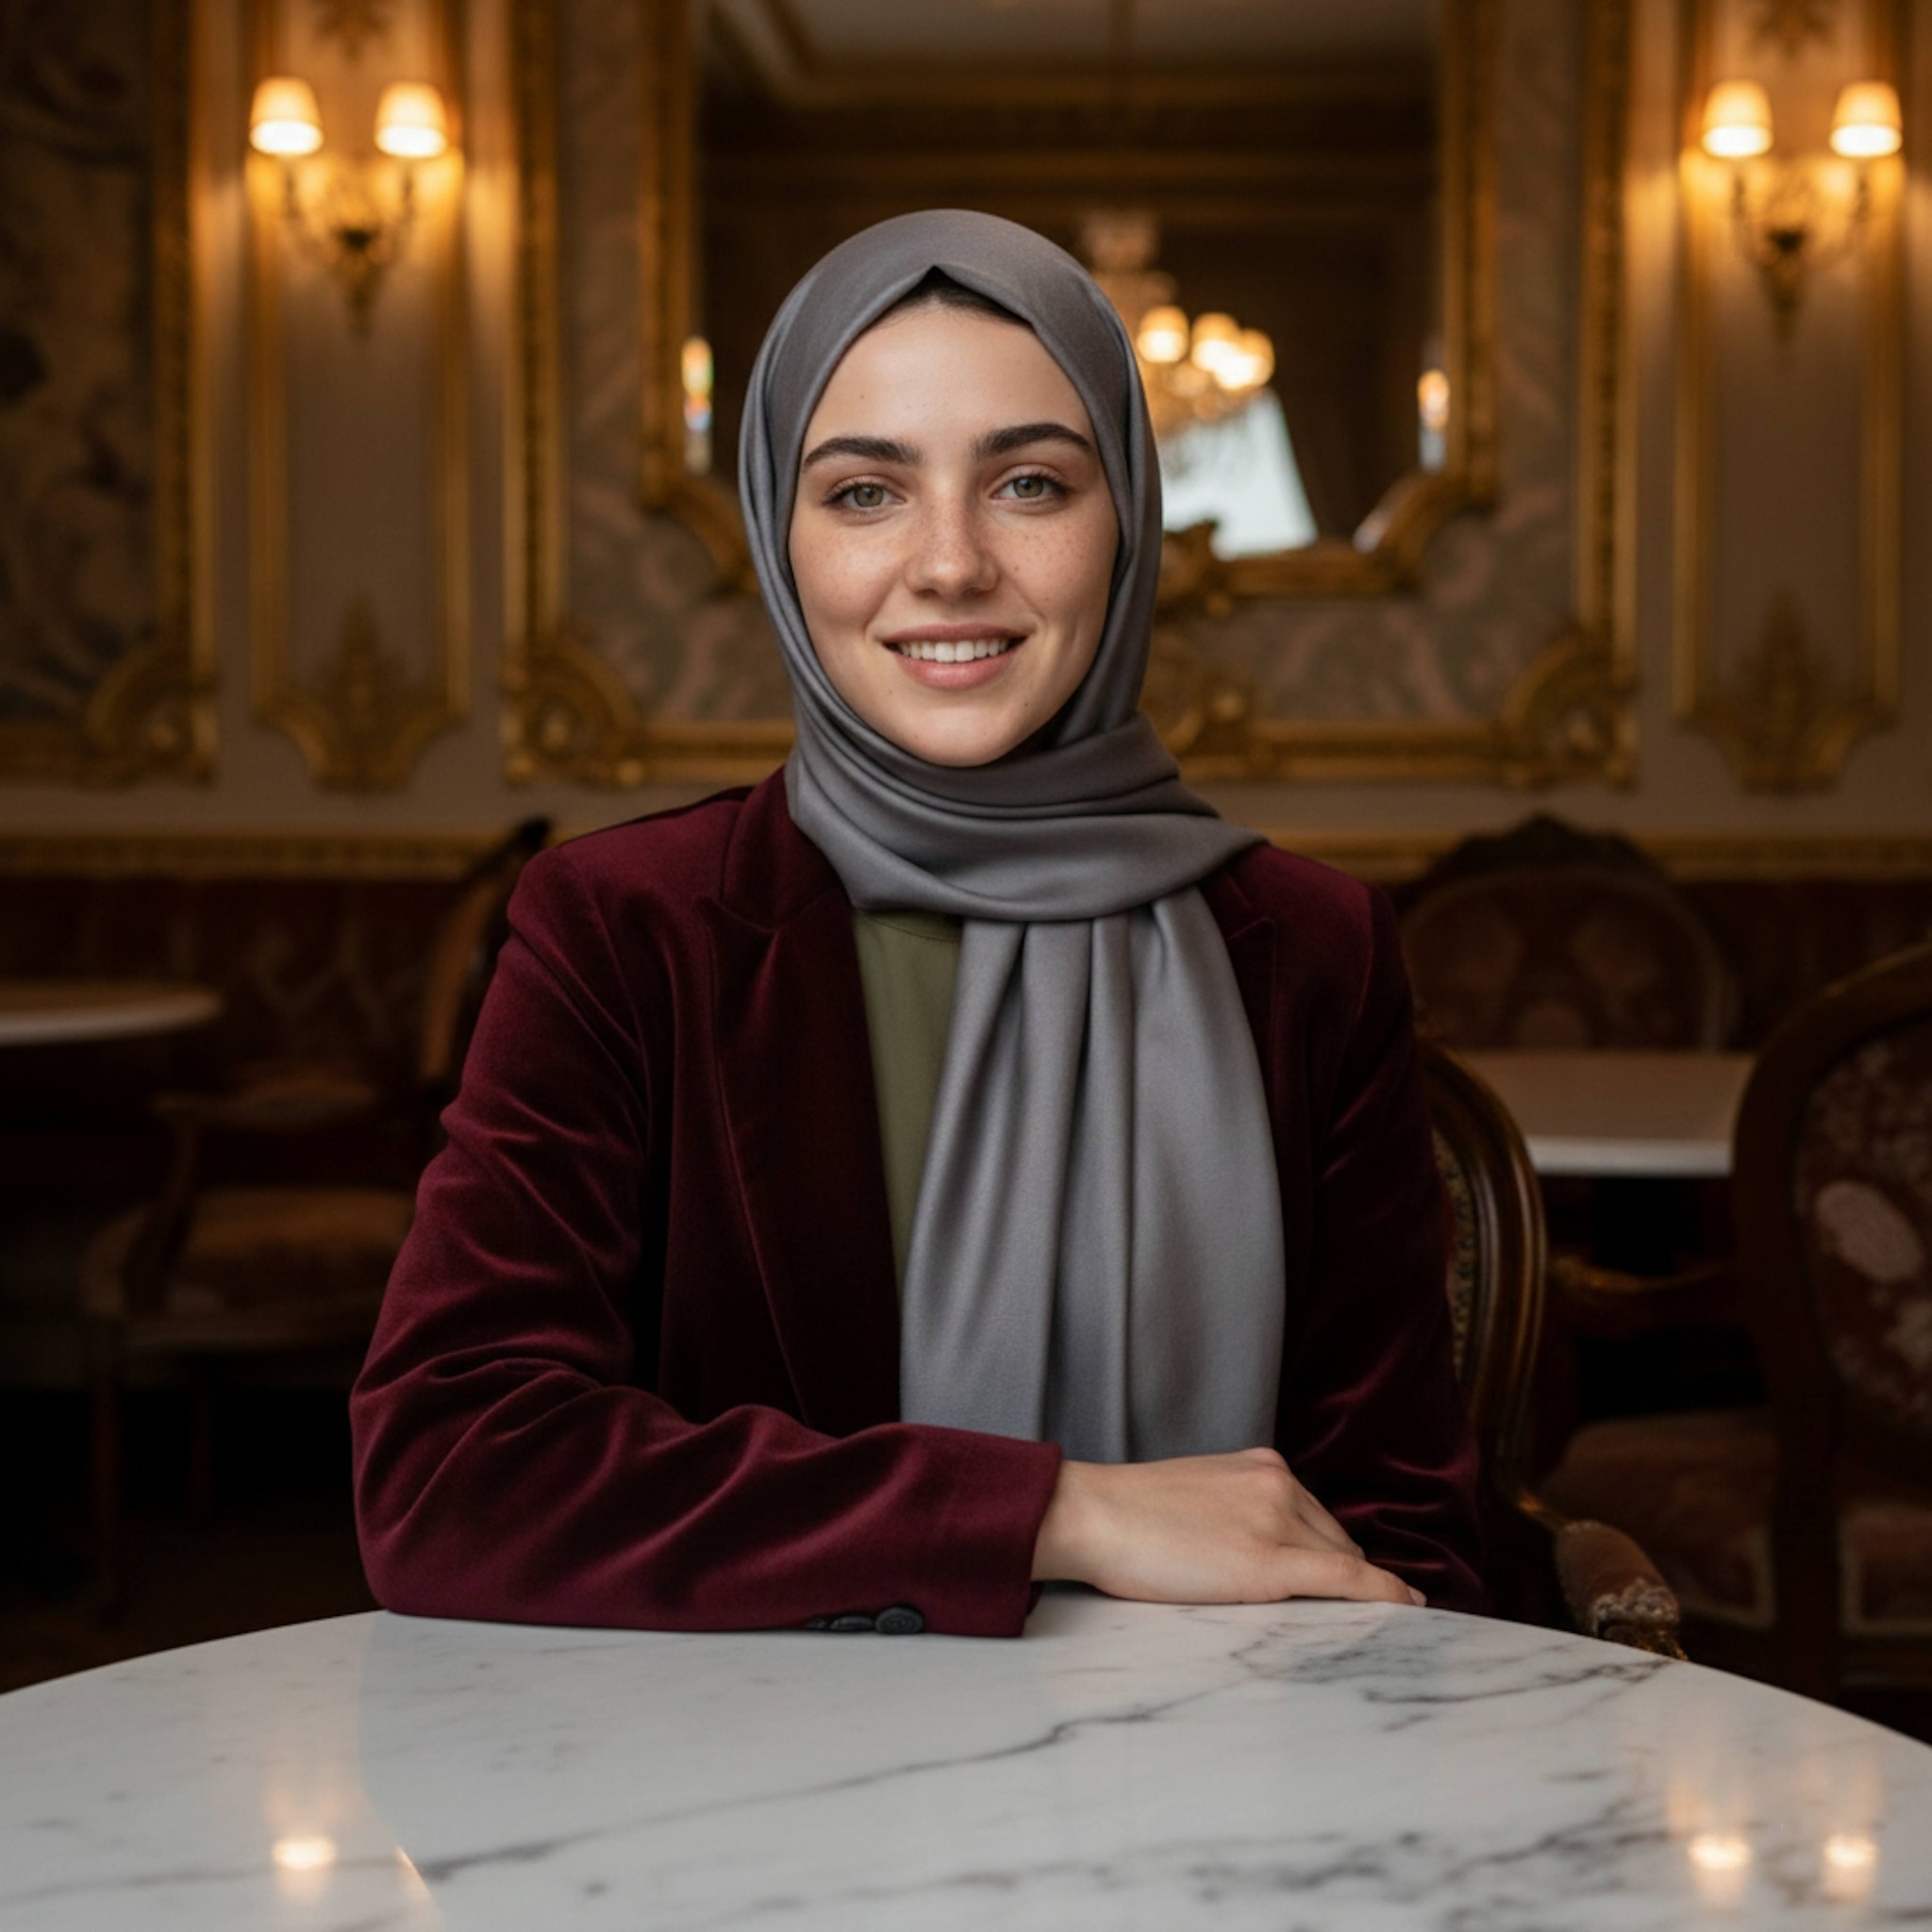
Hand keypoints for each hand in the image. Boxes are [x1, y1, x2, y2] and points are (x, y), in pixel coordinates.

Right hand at [1031, 1447, 1424, 1607]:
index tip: (1356, 1580)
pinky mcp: (1273, 1562)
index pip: (1316, 1520)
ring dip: (1349, 1594)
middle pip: (1335, 1543)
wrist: (1093, 1514)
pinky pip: (1348, 1581)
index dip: (1335, 1556)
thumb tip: (1260, 1555)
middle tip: (1337, 1617)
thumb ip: (1239, 1514)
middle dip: (1339, 1579)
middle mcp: (1280, 1483)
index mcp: (1261, 1466)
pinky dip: (1384, 1595)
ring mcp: (1280, 1519)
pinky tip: (1409, 1609)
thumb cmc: (1128, 1517)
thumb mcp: (1197, 1499)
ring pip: (1341, 1566)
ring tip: (1354, 1627)